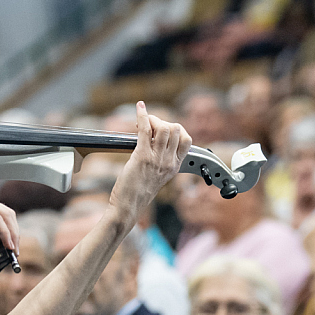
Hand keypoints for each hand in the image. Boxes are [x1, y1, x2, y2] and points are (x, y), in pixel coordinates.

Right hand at [0, 187, 18, 250]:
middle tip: (15, 254)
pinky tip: (5, 244)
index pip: (1, 218)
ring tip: (12, 251)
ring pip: (5, 215)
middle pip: (7, 215)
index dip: (9, 234)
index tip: (11, 251)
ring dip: (11, 234)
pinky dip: (3, 231)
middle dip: (14, 235)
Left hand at [111, 103, 192, 227]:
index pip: (186, 140)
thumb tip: (154, 141)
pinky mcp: (142, 156)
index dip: (175, 130)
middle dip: (163, 122)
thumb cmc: (137, 193)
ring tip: (143, 123)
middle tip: (149, 127)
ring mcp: (157, 158)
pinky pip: (145, 128)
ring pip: (164, 127)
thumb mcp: (157, 176)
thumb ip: (161, 160)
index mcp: (175, 166)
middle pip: (176, 129)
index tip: (162, 131)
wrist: (128, 207)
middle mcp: (169, 161)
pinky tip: (139, 108)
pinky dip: (142, 115)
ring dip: (153, 120)